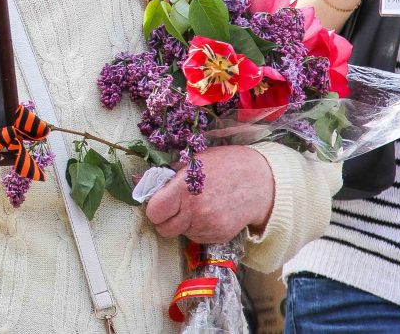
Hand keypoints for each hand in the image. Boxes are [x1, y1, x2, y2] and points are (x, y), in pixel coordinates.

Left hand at [144, 146, 273, 243]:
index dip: (153, 208)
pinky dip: (197, 228)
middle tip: (173, 206)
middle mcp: (195, 210)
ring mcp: (208, 226)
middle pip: (163, 229)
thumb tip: (138, 180)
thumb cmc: (224, 165)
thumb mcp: (194, 161)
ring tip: (196, 205)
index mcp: (184, 188)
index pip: (154, 212)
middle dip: (164, 219)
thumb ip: (167, 174)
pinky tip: (209, 212)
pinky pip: (196, 237)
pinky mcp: (219, 236)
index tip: (159, 201)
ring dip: (182, 223)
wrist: (261, 181)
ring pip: (180, 233)